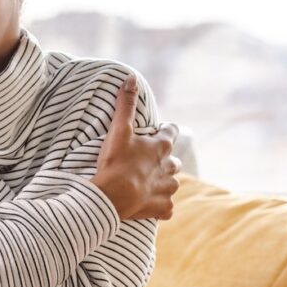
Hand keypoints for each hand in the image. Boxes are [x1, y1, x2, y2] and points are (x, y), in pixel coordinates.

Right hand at [90, 76, 181, 219]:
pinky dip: (161, 206)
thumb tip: (131, 77)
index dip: (166, 130)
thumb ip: (125, 104)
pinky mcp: (162, 208)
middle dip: (164, 159)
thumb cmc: (116, 162)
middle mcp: (169, 167)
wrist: (113, 196)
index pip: (171, 132)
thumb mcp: (119, 130)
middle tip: (148, 160)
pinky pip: (167, 208)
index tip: (159, 130)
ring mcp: (167, 189)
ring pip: (172, 184)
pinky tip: (151, 205)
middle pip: (174, 160)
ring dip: (163, 182)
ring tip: (147, 183)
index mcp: (161, 147)